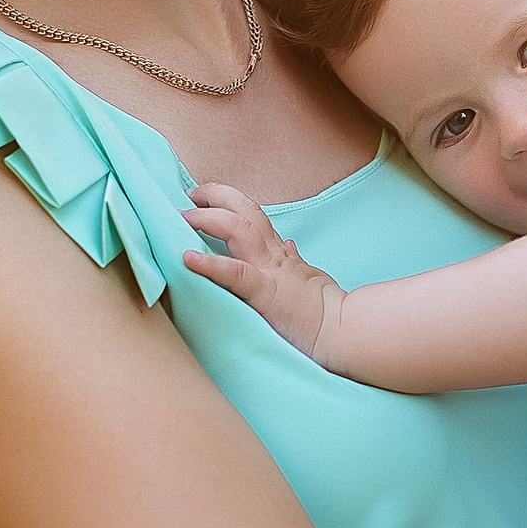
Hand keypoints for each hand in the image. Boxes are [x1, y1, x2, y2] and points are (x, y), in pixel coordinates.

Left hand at [184, 184, 346, 364]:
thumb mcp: (309, 277)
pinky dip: (211, 263)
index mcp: (281, 253)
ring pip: (238, 228)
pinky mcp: (266, 293)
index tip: (205, 199)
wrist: (343, 331)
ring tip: (183, 215)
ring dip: (208, 218)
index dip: (228, 202)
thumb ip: (294, 260)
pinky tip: (188, 258)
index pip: (253, 216)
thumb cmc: (325, 311)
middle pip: (244, 210)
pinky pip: (236, 273)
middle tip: (189, 196)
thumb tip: (288, 243)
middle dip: (215, 196)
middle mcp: (273, 255)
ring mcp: (270, 271)